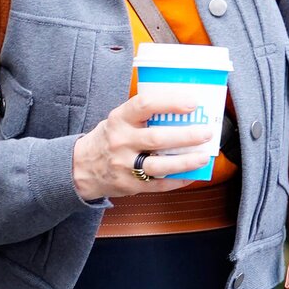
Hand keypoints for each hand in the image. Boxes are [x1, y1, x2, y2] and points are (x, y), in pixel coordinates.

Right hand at [72, 94, 212, 200]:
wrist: (82, 167)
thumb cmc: (109, 137)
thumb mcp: (119, 118)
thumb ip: (144, 114)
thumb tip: (184, 107)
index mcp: (120, 119)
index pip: (145, 105)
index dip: (170, 103)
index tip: (192, 103)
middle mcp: (121, 141)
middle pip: (157, 138)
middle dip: (186, 135)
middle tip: (207, 132)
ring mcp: (125, 165)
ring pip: (160, 165)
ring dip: (186, 161)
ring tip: (204, 156)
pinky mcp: (130, 185)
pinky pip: (159, 185)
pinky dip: (178, 180)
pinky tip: (193, 174)